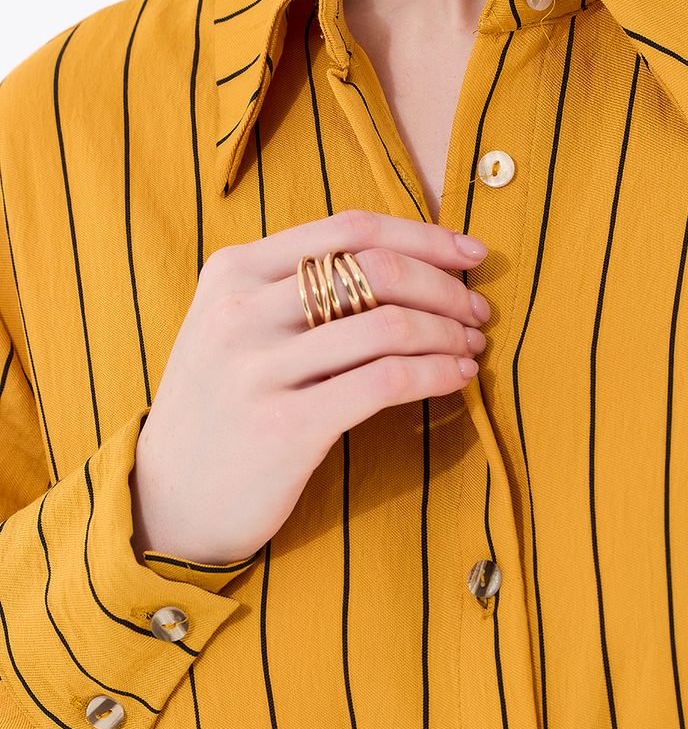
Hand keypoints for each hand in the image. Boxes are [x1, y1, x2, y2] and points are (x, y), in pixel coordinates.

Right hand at [129, 209, 488, 563]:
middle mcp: (242, 310)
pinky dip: (435, 374)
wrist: (168, 499)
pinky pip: (386, 381)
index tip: (471, 252)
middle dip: (445, 287)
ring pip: (389, 325)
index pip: (349, 229)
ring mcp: (259, 368)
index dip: (423, 235)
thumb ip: (297, 288)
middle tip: (478, 311)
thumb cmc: (223, 407)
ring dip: (448, 333)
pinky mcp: (286, 425)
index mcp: (235, 270)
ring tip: (471, 347)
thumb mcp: (236, 327)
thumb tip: (409, 263)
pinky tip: (456, 379)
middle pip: (377, 269)